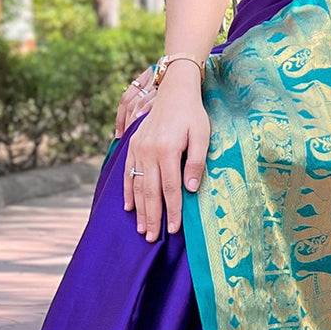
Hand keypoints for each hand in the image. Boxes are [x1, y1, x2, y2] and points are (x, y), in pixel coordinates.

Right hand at [122, 66, 209, 239]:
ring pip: (138, 185)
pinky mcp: (134, 146)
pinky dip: (128, 191)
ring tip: (142, 228)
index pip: (170, 189)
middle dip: (152, 217)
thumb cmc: (193, 114)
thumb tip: (191, 191)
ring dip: (139, 209)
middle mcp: (150, 152)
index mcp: (168, 150)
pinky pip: (128, 173)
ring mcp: (139, 149)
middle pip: (151, 192)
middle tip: (152, 238)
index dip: (172, 211)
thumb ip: (197, 163)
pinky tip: (129, 206)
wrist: (173, 91)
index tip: (173, 230)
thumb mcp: (202, 136)